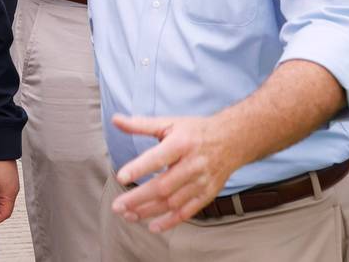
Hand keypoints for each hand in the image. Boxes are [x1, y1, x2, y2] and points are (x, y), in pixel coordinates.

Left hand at [109, 113, 243, 232]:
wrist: (233, 140)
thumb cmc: (195, 131)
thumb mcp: (169, 123)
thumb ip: (141, 124)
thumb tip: (116, 120)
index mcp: (181, 144)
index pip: (158, 158)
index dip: (139, 168)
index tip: (121, 177)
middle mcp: (192, 165)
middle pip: (163, 186)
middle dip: (138, 198)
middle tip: (117, 206)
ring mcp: (201, 182)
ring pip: (172, 202)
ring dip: (149, 211)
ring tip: (127, 215)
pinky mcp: (208, 194)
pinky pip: (188, 211)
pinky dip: (170, 221)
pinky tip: (152, 227)